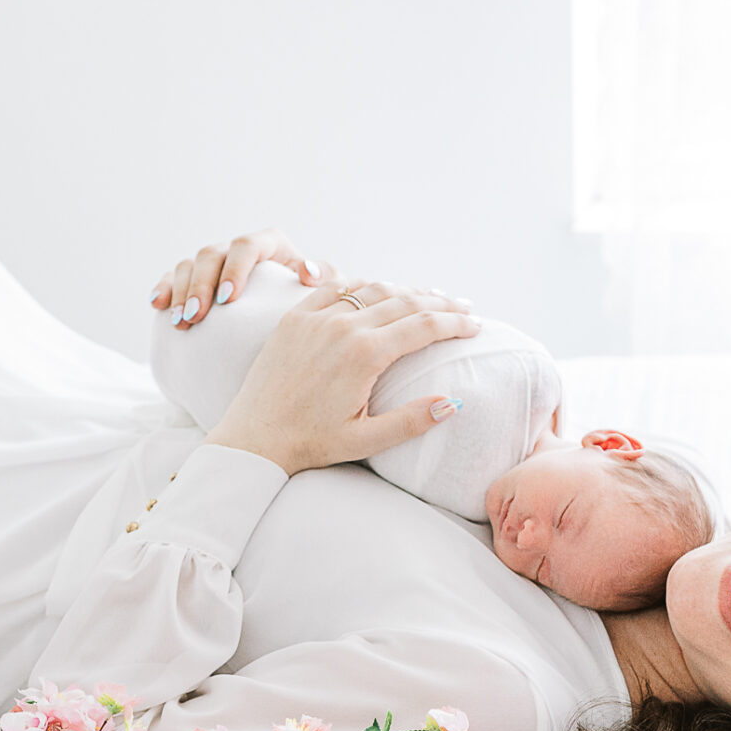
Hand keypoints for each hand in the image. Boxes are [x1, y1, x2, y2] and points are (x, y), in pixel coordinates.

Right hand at [148, 229, 341, 329]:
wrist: (296, 322)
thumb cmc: (312, 305)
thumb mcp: (326, 291)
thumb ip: (325, 277)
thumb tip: (307, 271)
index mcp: (270, 245)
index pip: (247, 246)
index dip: (235, 269)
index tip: (229, 299)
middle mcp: (238, 250)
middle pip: (211, 254)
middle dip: (201, 285)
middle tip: (197, 317)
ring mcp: (215, 264)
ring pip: (189, 265)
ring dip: (181, 292)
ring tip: (182, 322)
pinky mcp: (196, 279)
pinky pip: (174, 277)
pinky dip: (164, 288)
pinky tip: (158, 305)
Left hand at [206, 280, 478, 474]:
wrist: (254, 437)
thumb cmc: (311, 444)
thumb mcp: (365, 441)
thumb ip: (411, 420)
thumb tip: (453, 402)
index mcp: (364, 355)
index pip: (424, 326)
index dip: (455, 323)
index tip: (476, 326)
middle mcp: (342, 327)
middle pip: (404, 301)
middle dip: (440, 303)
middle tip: (464, 306)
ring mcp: (316, 317)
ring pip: (372, 289)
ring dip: (405, 290)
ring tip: (429, 297)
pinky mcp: (294, 318)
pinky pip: (335, 288)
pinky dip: (363, 286)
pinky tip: (378, 290)